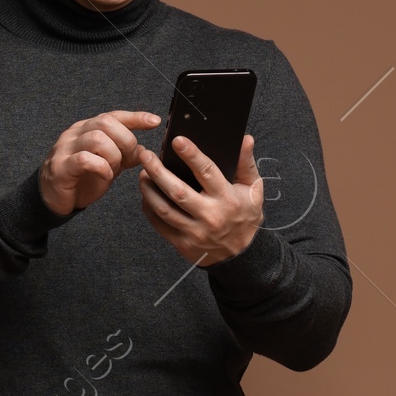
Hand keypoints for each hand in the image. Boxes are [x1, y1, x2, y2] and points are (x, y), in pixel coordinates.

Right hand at [39, 108, 161, 216]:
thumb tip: (144, 150)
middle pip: (106, 123)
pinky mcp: (61, 167)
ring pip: (97, 139)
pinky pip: (85, 160)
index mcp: (87, 129)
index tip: (154, 121)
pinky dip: (102, 168)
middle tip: (129, 159)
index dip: (135, 117)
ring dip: (113, 156)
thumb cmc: (81, 180)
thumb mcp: (108, 166)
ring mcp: (66, 148)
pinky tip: (104, 177)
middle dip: (125, 140)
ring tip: (113, 170)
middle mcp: (75, 133)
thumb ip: (123, 156)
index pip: (113, 116)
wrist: (53, 199)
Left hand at [136, 134, 262, 265]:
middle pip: (178, 191)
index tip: (177, 140)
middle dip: (158, 171)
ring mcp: (195, 232)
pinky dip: (149, 209)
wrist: (241, 256)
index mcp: (227, 198)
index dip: (191, 155)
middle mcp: (210, 215)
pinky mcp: (183, 243)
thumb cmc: (245, 217)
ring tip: (142, 173)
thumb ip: (246, 164)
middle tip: (145, 155)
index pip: (207, 172)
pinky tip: (146, 196)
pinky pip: (160, 225)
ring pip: (164, 209)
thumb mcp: (253, 190)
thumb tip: (245, 139)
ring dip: (149, 190)